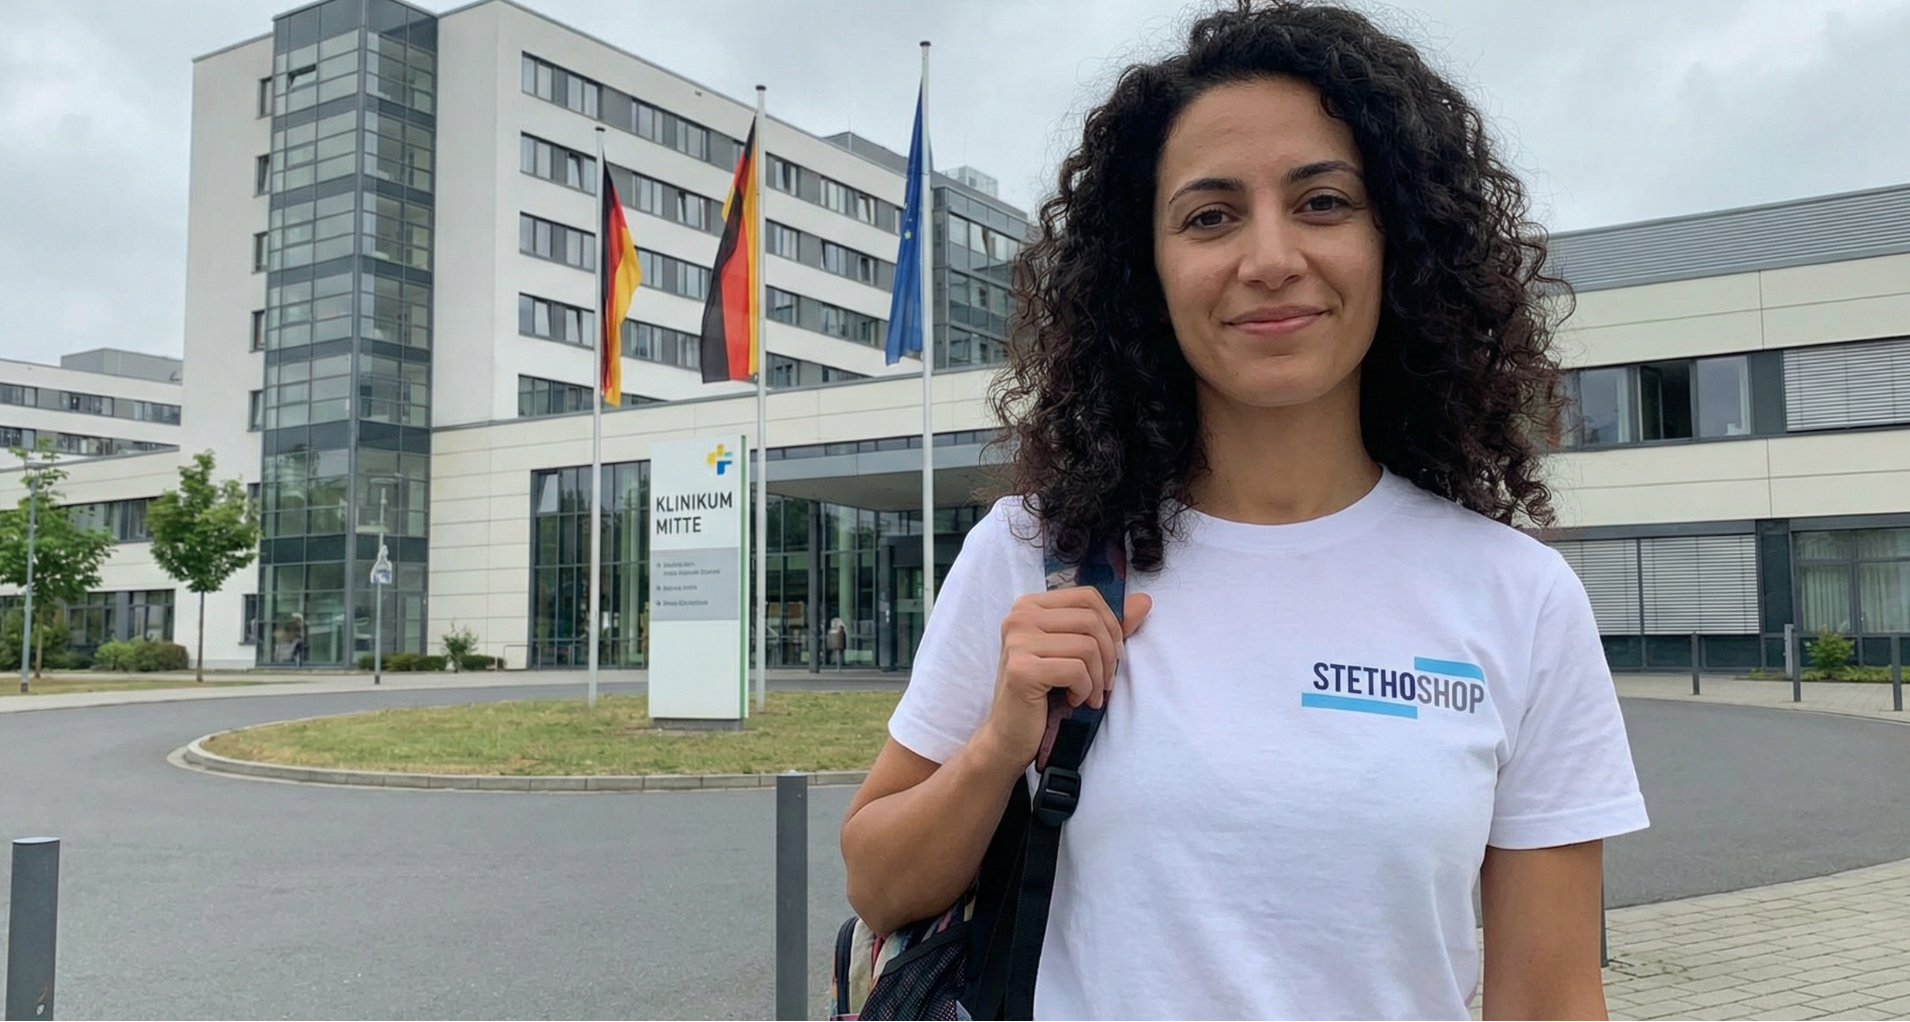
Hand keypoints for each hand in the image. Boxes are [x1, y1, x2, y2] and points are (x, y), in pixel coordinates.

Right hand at [974, 588, 1151, 769]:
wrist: (1010, 735)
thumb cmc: (1044, 693)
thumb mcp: (1076, 653)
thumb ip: (1107, 626)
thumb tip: (1144, 601)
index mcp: (1029, 606)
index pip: (1087, 597)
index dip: (1111, 625)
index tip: (1112, 656)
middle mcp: (1019, 618)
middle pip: (1090, 620)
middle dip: (1109, 656)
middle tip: (1105, 683)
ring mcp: (1017, 642)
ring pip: (1087, 647)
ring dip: (1098, 678)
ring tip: (1090, 695)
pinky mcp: (1022, 670)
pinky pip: (1076, 671)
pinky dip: (1084, 691)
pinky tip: (1074, 700)